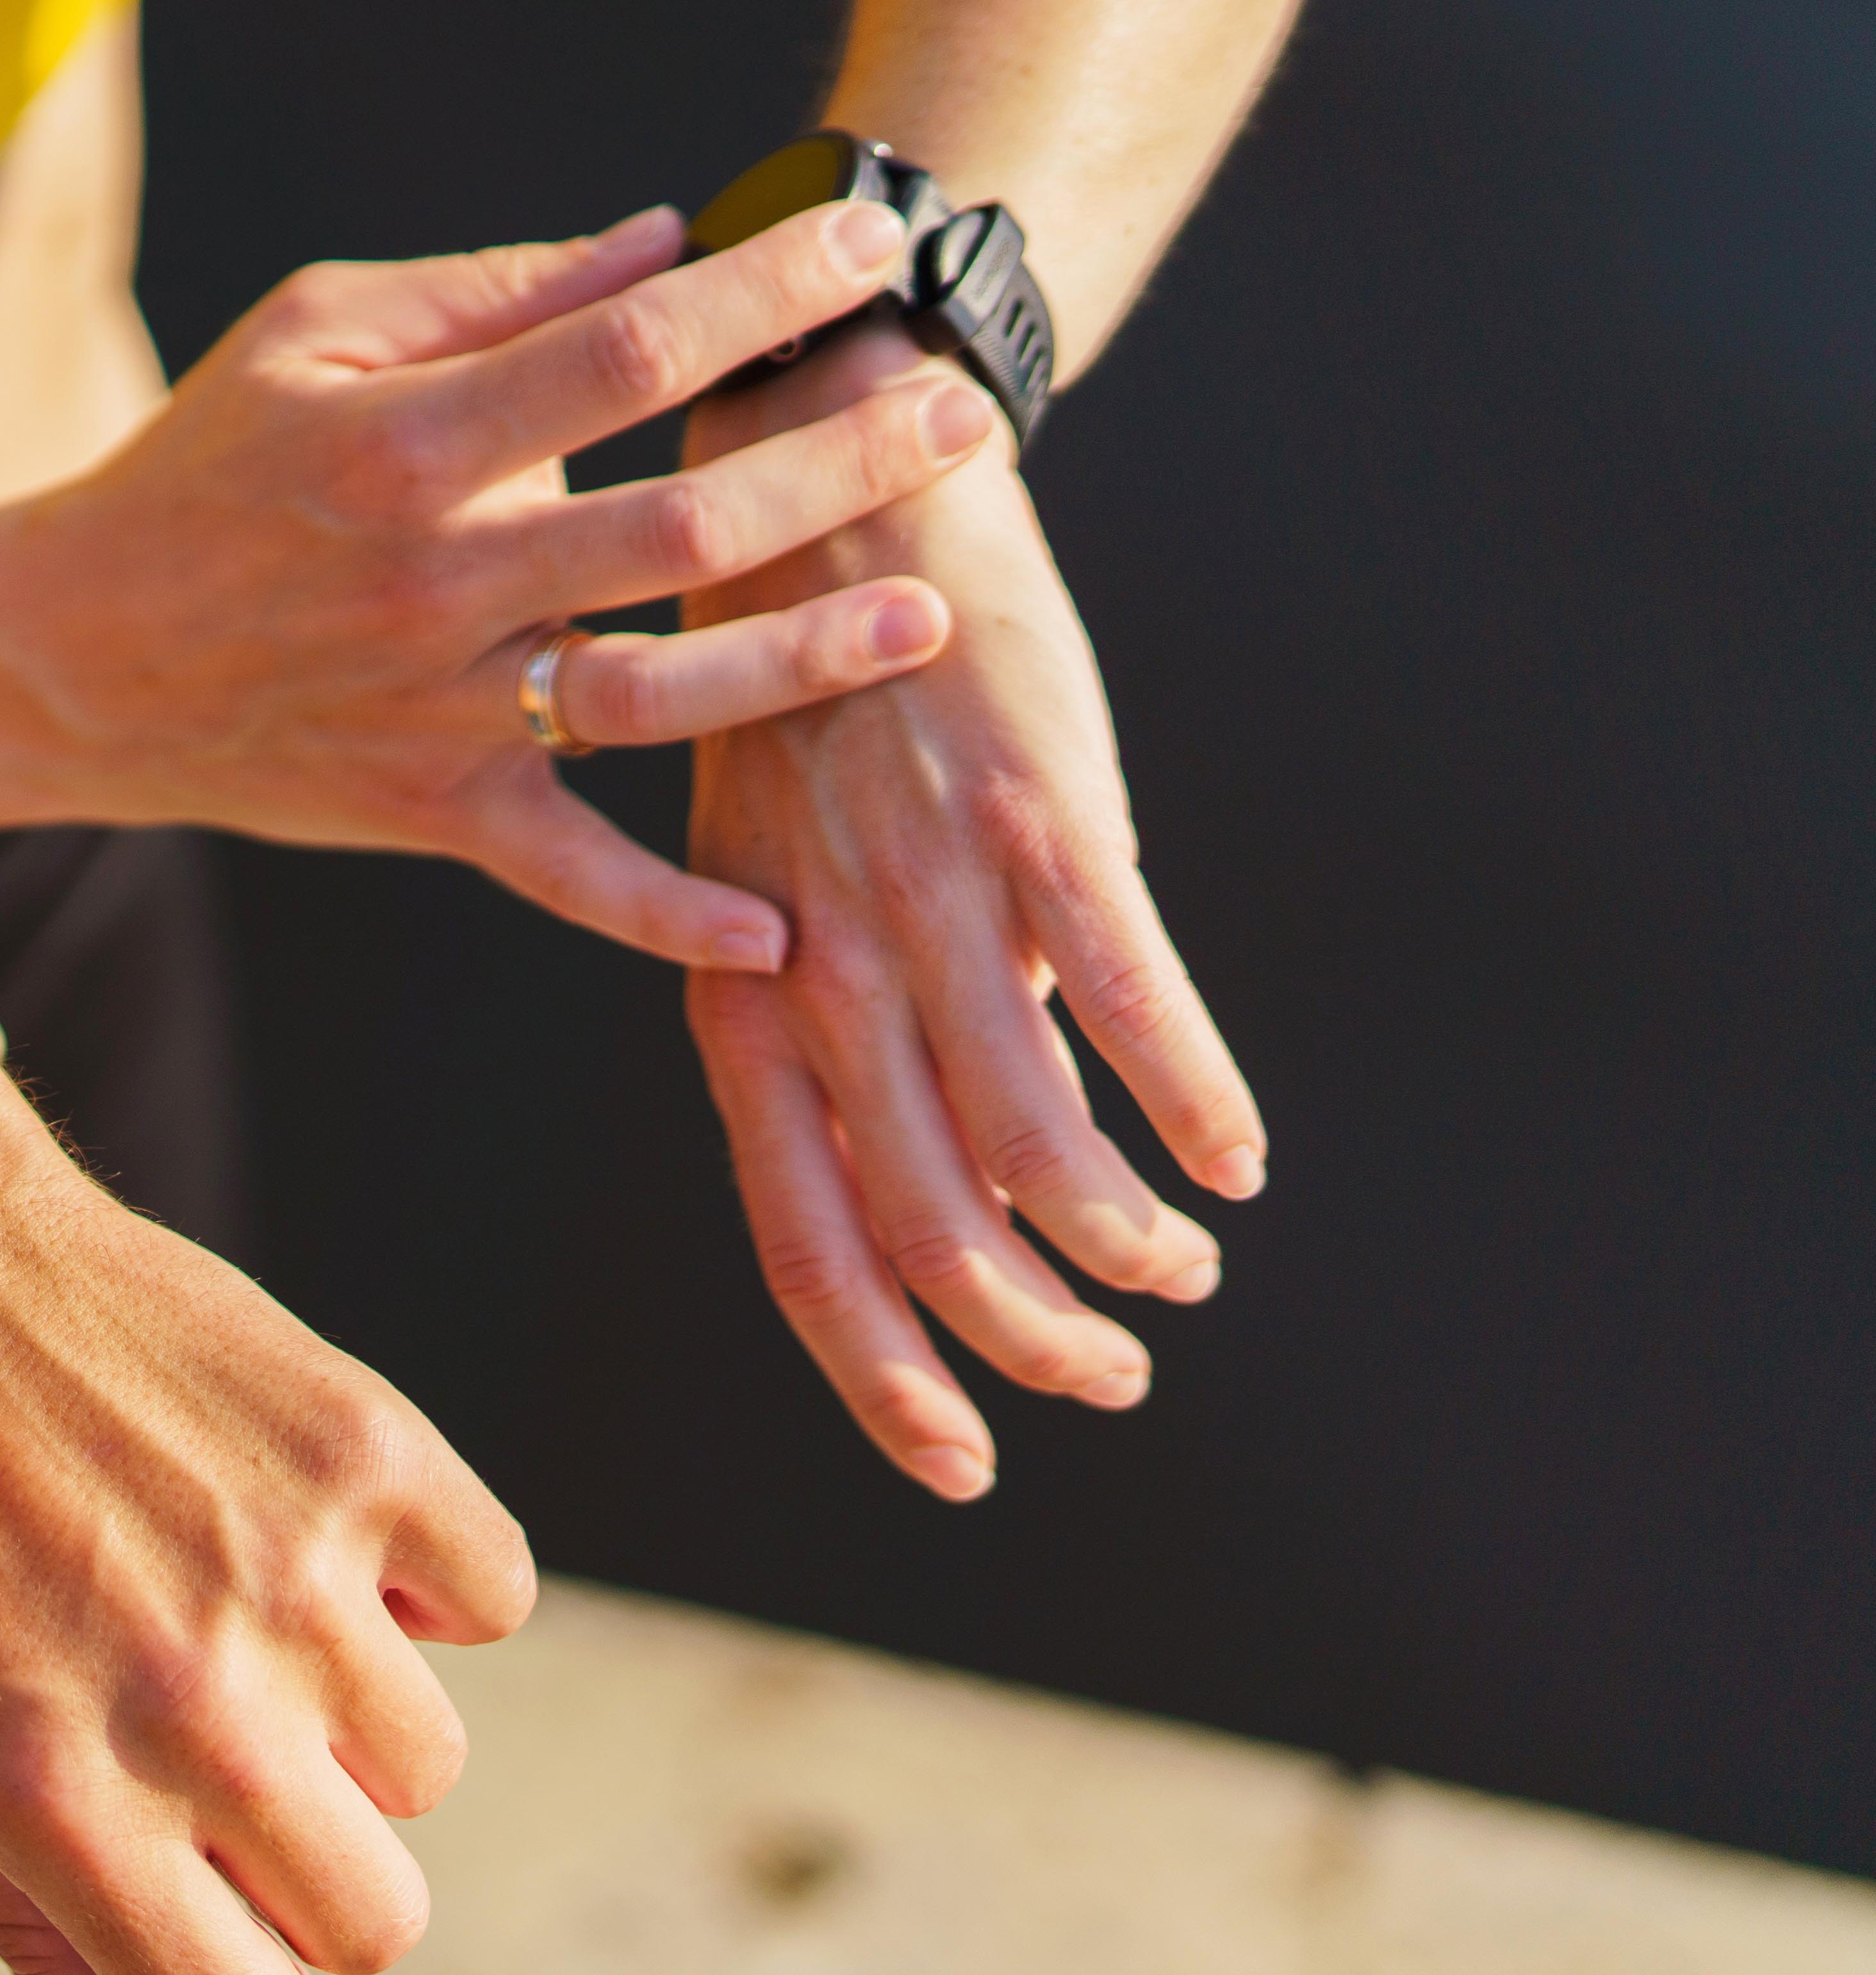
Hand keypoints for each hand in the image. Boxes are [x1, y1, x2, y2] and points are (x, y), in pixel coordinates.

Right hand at [0, 199, 997, 967]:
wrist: (65, 652)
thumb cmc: (204, 467)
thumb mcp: (314, 331)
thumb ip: (494, 289)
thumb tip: (665, 247)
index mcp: (406, 440)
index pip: (628, 351)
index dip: (764, 294)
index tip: (869, 247)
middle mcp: (431, 578)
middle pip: (680, 525)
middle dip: (840, 464)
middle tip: (961, 419)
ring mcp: (435, 705)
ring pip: (653, 696)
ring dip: (801, 664)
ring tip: (925, 618)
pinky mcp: (428, 804)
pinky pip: (565, 871)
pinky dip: (664, 918)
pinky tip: (773, 930)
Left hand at [0, 1014, 538, 1974]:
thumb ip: (24, 1925)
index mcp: (58, 1800)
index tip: (216, 1932)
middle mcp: (186, 1705)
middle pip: (376, 1919)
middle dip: (314, 1876)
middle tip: (227, 1772)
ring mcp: (288, 1576)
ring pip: (427, 1764)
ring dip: (352, 1720)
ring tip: (231, 1619)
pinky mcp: (365, 1450)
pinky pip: (490, 1597)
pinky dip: (425, 1581)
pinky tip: (301, 1531)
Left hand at [679, 327, 1267, 1497]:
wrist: (833, 508)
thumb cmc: (803, 727)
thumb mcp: (762, 901)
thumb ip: (829, 1041)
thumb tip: (927, 1188)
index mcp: (740, 1009)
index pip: (804, 1246)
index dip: (885, 1374)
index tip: (959, 1466)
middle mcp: (823, 976)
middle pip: (927, 1233)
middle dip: (1028, 1340)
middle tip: (1112, 1379)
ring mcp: (934, 903)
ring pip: (1035, 1151)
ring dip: (1123, 1244)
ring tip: (1181, 1274)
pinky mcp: (1043, 827)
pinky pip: (1127, 1006)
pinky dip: (1190, 1104)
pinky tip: (1234, 1161)